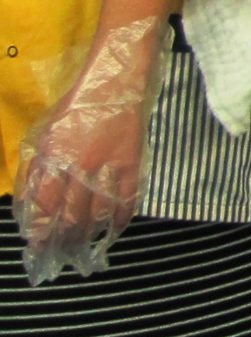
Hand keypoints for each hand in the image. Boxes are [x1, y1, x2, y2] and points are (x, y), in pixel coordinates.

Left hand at [15, 17, 165, 282]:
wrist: (117, 76)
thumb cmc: (78, 101)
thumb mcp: (46, 129)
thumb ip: (38, 162)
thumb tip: (31, 196)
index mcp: (54, 154)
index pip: (45, 204)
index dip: (41, 229)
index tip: (37, 247)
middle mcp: (80, 164)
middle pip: (71, 214)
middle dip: (63, 241)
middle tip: (60, 260)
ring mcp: (109, 163)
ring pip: (97, 210)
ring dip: (89, 234)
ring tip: (84, 252)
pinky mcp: (133, 159)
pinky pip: (127, 196)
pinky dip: (121, 216)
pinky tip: (115, 230)